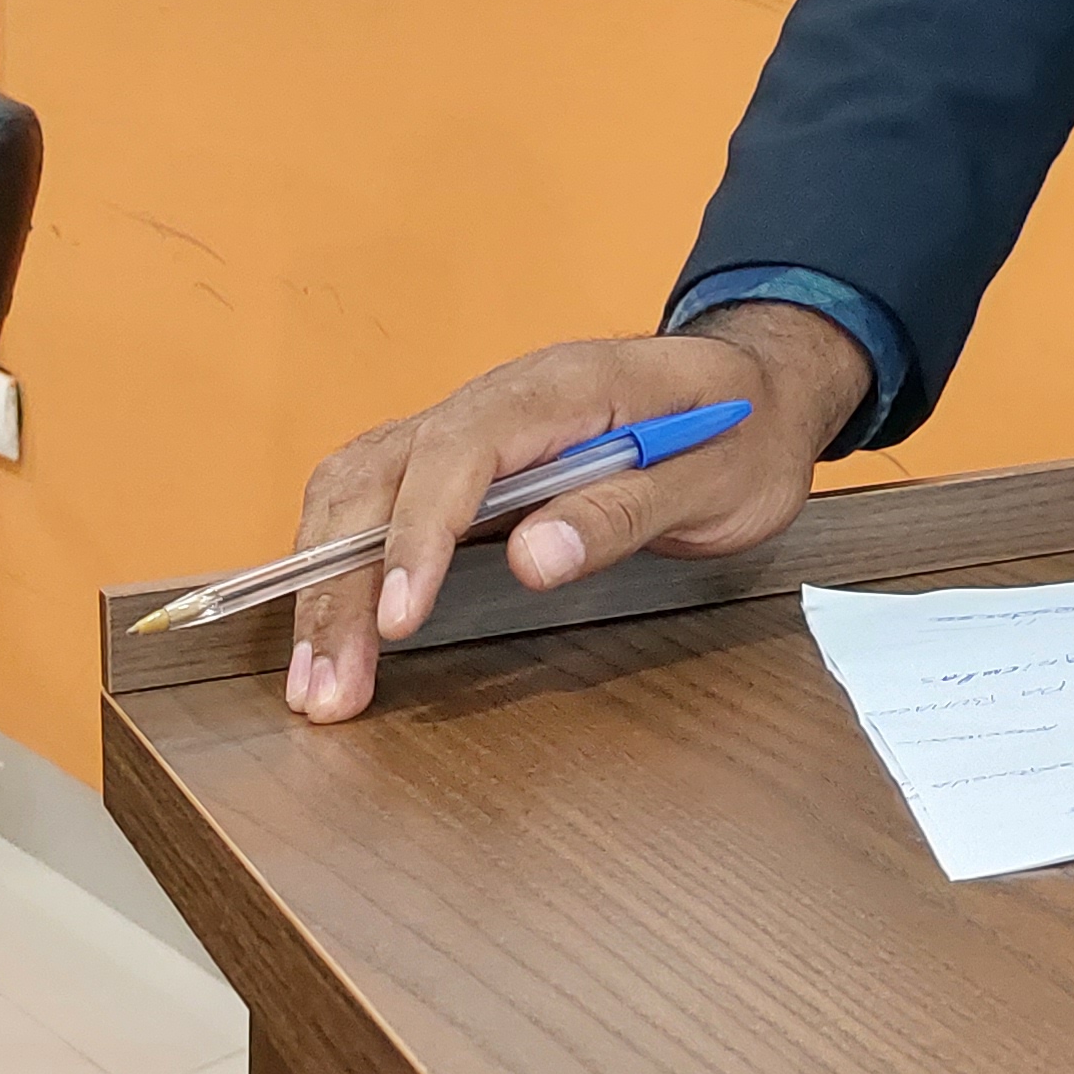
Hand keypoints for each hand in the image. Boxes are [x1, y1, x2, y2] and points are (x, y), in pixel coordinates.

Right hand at [281, 304, 868, 722]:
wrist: (758, 386)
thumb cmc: (743, 431)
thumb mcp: (717, 478)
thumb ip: (627, 511)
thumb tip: (532, 558)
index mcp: (560, 387)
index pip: (458, 453)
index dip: (417, 534)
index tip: (396, 618)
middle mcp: (496, 397)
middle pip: (382, 476)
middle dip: (339, 582)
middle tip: (328, 687)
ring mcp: (471, 425)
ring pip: (358, 487)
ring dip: (322, 581)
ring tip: (315, 681)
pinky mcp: (461, 461)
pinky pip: (375, 498)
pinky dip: (337, 562)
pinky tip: (329, 627)